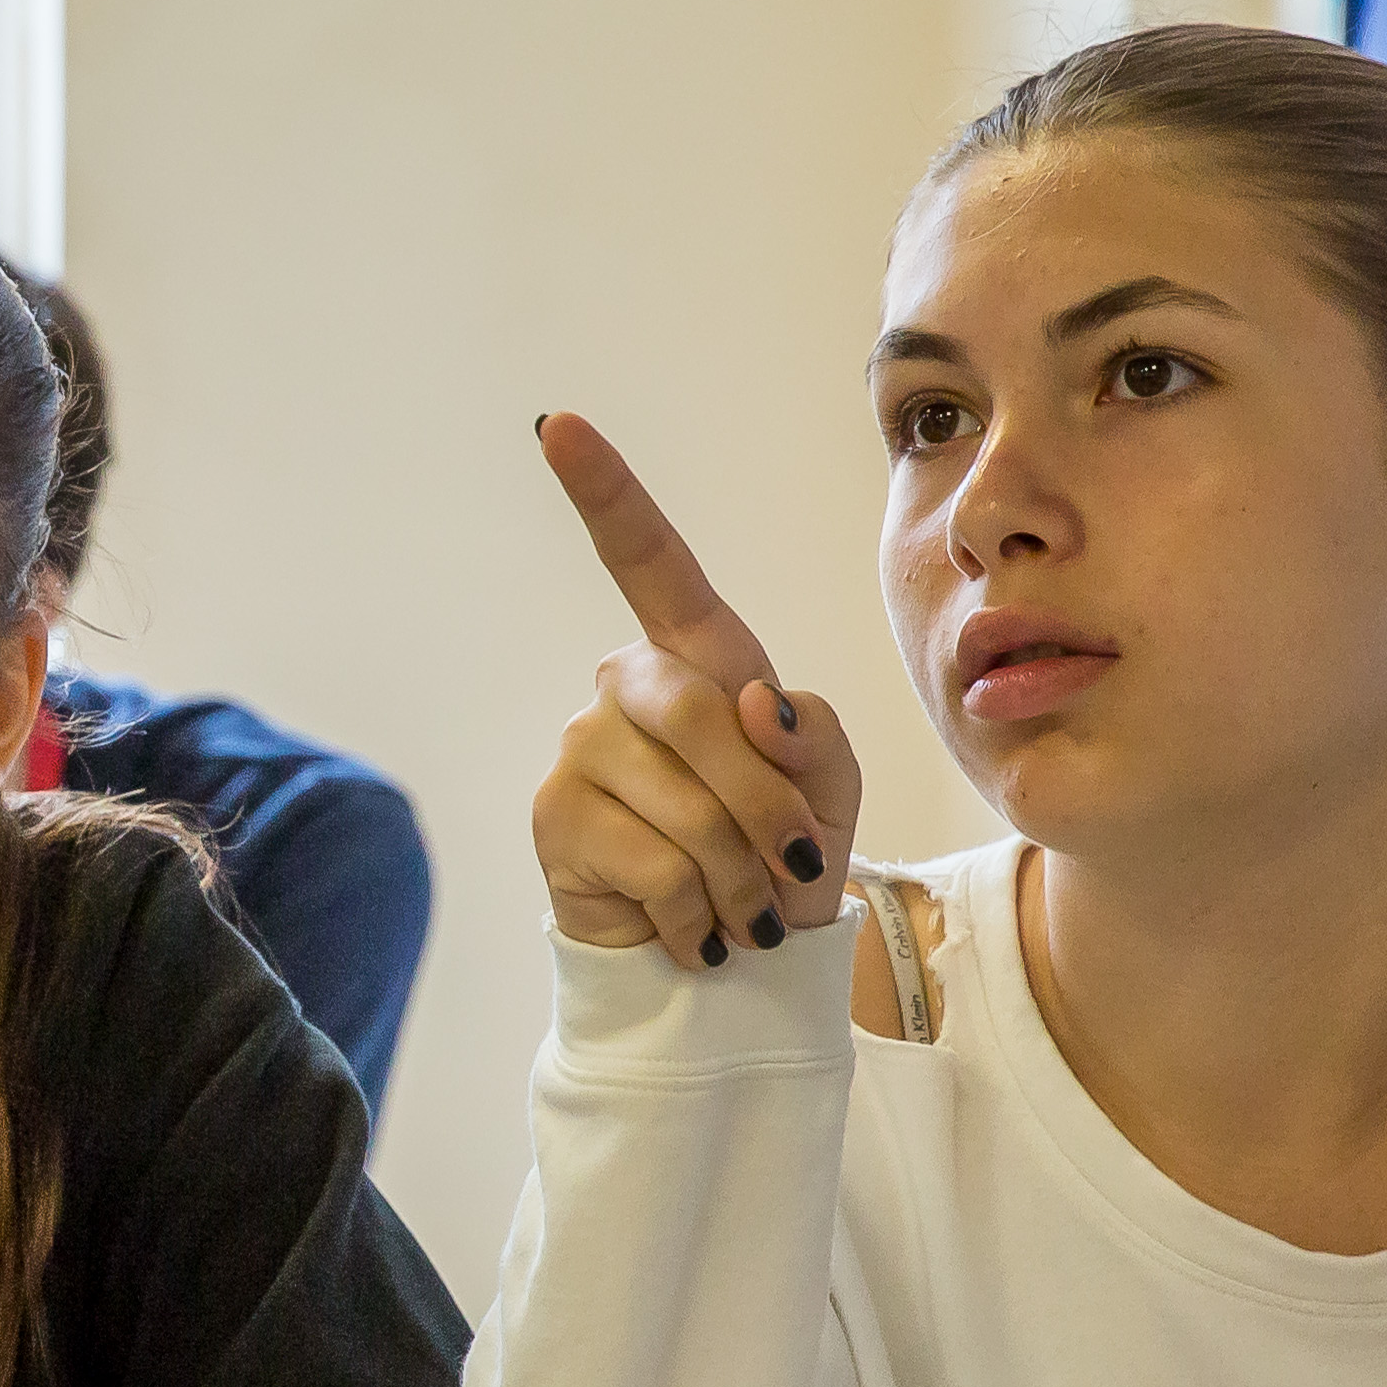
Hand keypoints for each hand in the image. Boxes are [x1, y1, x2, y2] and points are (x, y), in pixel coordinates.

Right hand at [529, 414, 863, 971]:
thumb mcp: (831, 786)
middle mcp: (625, 687)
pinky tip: (695, 928)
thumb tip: (754, 707)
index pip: (649, 562)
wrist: (734, 960)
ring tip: (742, 910)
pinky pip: (657, 863)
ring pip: (689, 807)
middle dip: (770, 810)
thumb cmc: (784, 856)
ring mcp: (582, 748)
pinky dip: (700, 912)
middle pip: (706, 719)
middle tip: (792, 873)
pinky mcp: (556, 818)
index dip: (605, 493)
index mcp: (697, 658)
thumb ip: (814, 734)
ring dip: (742, 879)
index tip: (558, 426)